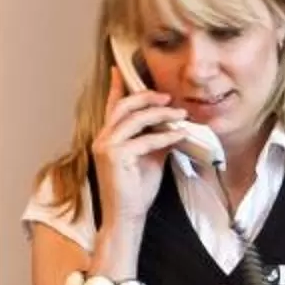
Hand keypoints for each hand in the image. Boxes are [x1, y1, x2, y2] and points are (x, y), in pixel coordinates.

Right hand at [92, 67, 195, 231]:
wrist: (127, 216)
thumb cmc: (136, 190)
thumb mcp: (150, 157)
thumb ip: (156, 138)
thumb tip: (173, 124)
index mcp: (108, 136)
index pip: (112, 105)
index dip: (117, 86)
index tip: (118, 68)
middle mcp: (103, 138)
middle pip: (124, 106)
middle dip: (147, 97)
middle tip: (169, 98)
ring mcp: (106, 146)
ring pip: (134, 118)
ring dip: (161, 114)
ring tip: (180, 114)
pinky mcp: (115, 156)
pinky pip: (145, 139)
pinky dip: (165, 135)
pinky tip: (180, 134)